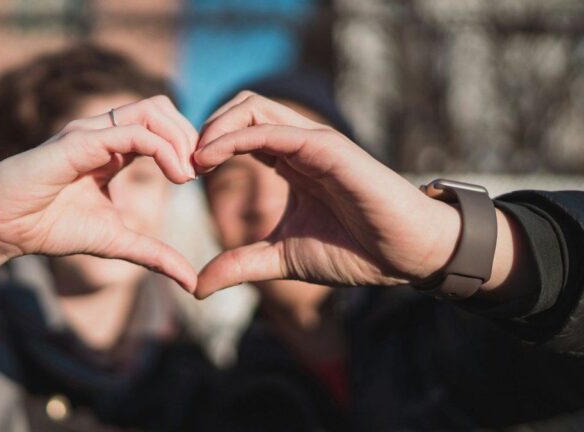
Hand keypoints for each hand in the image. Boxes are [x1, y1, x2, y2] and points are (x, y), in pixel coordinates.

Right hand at [0, 95, 198, 291]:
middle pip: (161, 107)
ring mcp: (90, 133)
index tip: (204, 176)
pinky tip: (175, 176)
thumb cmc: (52, 227)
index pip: (161, 125)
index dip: (188, 144)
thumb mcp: (117, 242)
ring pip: (151, 110)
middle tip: (202, 171)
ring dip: (179, 138)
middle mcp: (103, 132)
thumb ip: (155, 255)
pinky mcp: (78, 142)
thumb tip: (192, 283)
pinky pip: (130, 132)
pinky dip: (162, 149)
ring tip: (188, 174)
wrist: (3, 229)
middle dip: (190, 135)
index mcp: (113, 148)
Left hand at [193, 92, 461, 297]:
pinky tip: (211, 158)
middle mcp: (299, 144)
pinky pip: (274, 130)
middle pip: (242, 107)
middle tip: (183, 164)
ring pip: (254, 107)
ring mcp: (314, 141)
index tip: (182, 175)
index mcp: (289, 161)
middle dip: (205, 127)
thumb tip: (197, 286)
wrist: (404, 256)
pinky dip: (236, 137)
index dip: (206, 145)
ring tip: (193, 160)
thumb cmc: (353, 251)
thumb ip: (240, 265)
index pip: (239, 131)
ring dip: (215, 126)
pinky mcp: (328, 148)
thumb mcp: (281, 258)